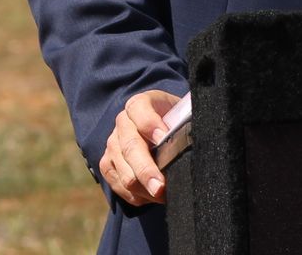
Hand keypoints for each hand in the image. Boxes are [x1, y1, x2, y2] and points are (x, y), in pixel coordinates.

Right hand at [99, 89, 182, 205]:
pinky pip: (119, 186)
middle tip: (160, 187)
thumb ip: (184, 124)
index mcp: (140, 104)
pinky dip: (137, 196)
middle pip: (130, 147)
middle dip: (145, 170)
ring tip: (164, 197)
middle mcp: (123, 122)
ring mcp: (112, 144)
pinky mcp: (107, 164)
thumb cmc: (175, 122)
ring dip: (144, 189)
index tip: (163, 137)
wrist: (160, 127)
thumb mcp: (182, 114)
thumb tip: (193, 142)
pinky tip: (152, 196)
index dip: (150, 124)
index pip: (140, 110)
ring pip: (124, 172)